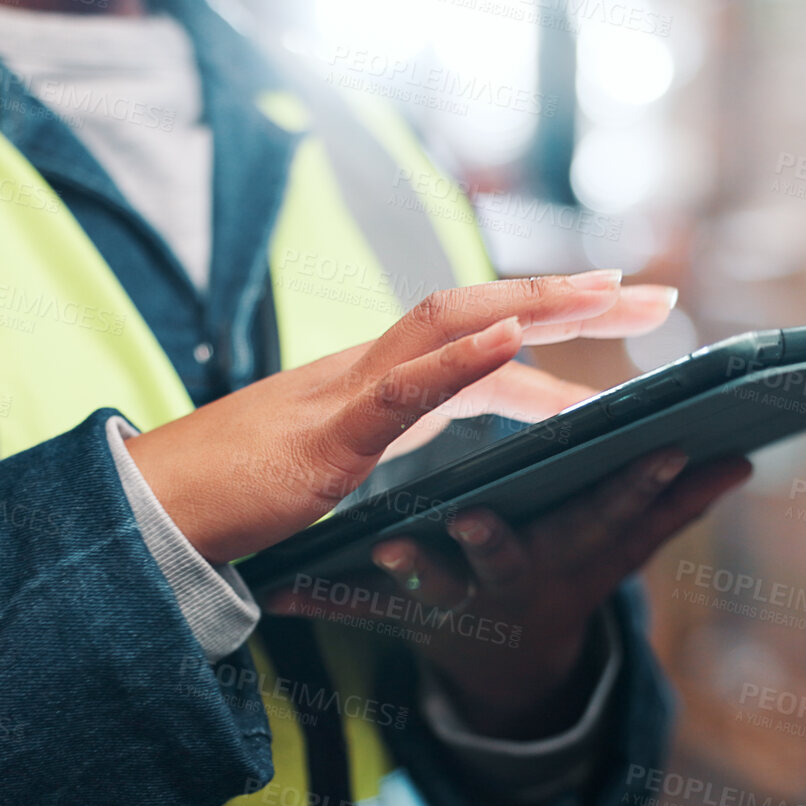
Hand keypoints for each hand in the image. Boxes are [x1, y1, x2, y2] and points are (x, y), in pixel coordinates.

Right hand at [123, 270, 675, 563]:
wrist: (147, 515)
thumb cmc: (225, 497)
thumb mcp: (323, 471)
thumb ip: (371, 449)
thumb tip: (416, 449)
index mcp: (372, 385)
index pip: (474, 337)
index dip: (547, 321)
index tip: (614, 305)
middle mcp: (364, 371)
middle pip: (480, 311)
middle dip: (570, 298)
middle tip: (658, 291)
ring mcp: (343, 395)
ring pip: (448, 324)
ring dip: (531, 303)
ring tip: (605, 290)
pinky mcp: (323, 435)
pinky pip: (401, 387)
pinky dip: (459, 356)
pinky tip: (513, 336)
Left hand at [265, 449, 754, 738]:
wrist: (508, 667)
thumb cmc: (562, 579)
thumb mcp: (616, 554)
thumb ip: (671, 512)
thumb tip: (741, 462)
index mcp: (563, 556)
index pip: (605, 517)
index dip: (637, 489)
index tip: (661, 452)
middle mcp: (509, 581)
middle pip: (505, 559)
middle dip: (494, 540)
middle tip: (475, 517)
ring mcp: (452, 602)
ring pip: (428, 586)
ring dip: (410, 569)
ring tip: (388, 547)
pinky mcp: (398, 617)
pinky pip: (354, 613)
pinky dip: (316, 604)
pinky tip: (277, 596)